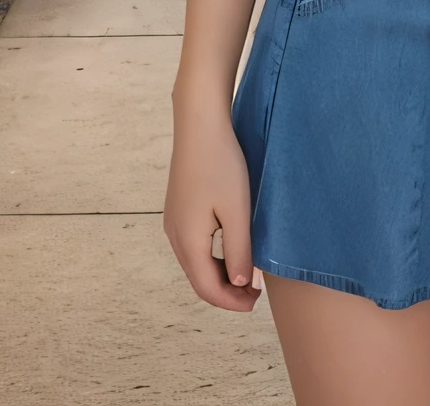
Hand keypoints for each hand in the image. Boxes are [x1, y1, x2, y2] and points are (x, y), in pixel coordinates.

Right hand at [163, 110, 261, 310]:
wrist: (199, 126)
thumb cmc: (221, 165)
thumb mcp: (237, 210)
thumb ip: (239, 250)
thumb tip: (242, 284)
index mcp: (188, 242)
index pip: (207, 289)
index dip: (231, 302)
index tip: (256, 302)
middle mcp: (175, 236)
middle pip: (198, 279)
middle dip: (226, 291)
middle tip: (255, 293)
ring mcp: (173, 222)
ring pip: (195, 263)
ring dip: (219, 274)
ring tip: (247, 273)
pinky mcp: (178, 209)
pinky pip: (193, 245)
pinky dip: (211, 257)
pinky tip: (231, 248)